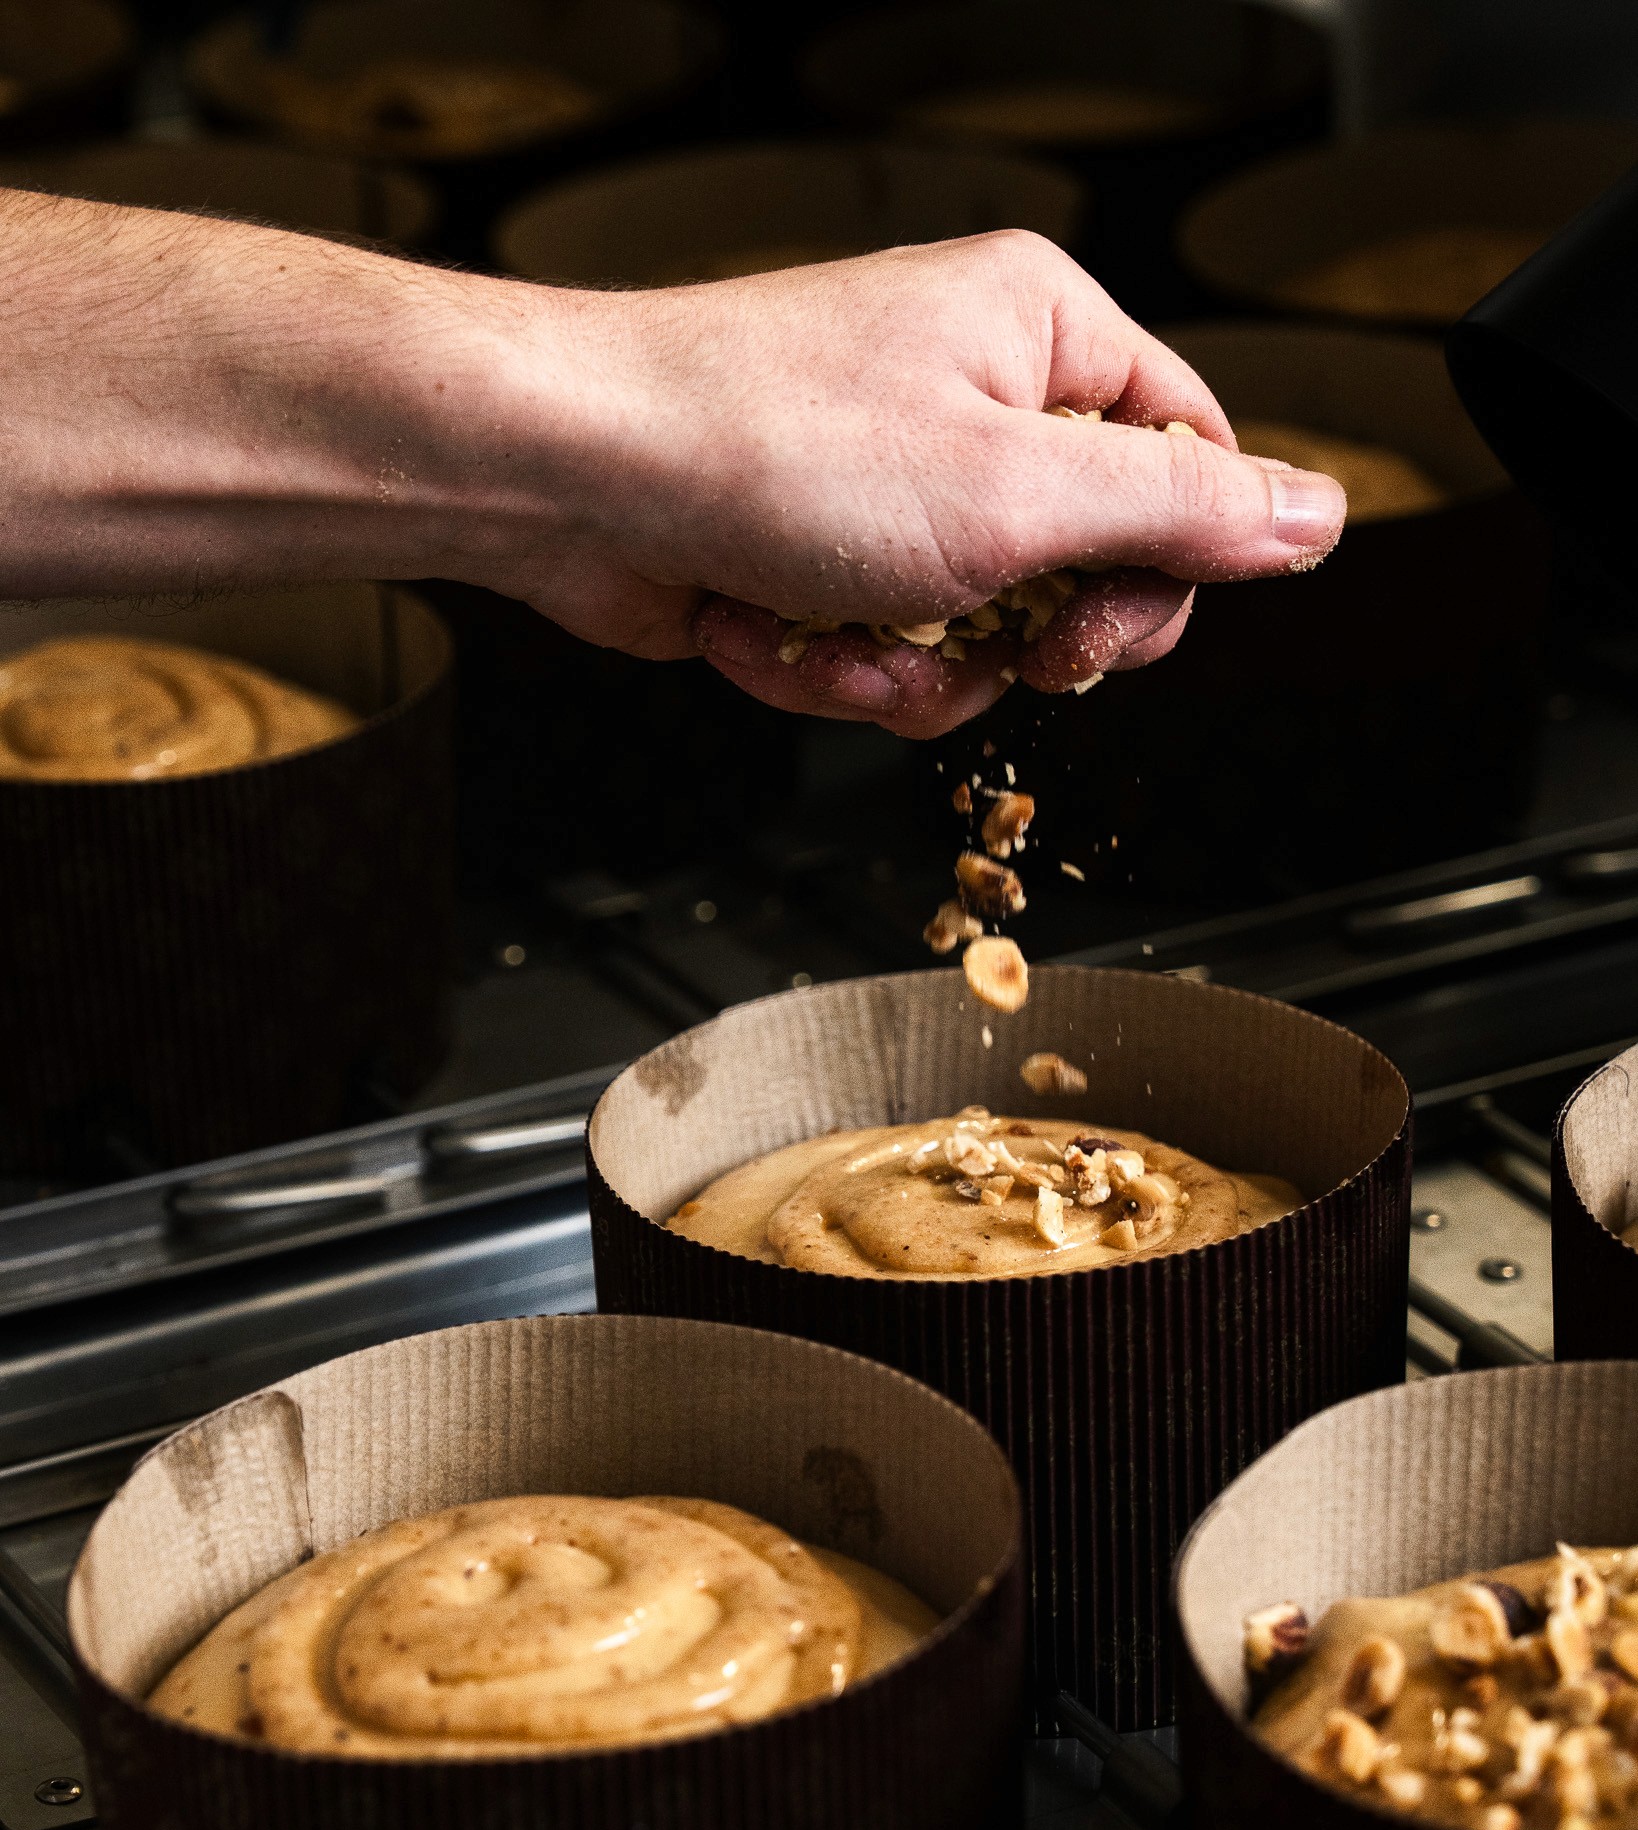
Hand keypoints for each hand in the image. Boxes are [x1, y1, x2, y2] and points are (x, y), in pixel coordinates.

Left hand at [492, 231, 1346, 737]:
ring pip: (975, 634)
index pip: (1185, 464)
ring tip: (829, 634)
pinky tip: (764, 632)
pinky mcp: (822, 554)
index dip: (1161, 575)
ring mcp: (892, 481)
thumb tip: (1313, 515)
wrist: (568, 477)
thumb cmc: (764, 444)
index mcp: (1042, 336)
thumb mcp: (1017, 491)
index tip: (1098, 634)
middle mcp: (971, 398)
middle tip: (975, 643)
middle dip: (1011, 642)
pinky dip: (824, 667)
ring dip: (900, 669)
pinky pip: (881, 650)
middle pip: (1084, 568)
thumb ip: (1180, 512)